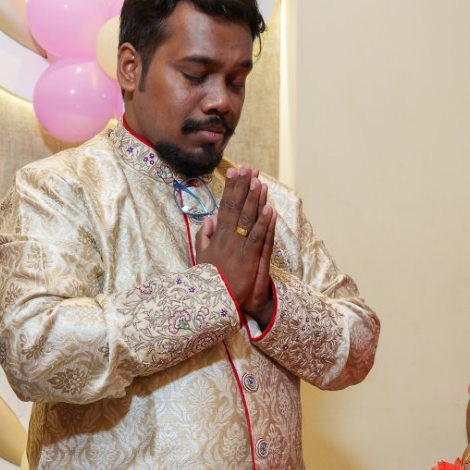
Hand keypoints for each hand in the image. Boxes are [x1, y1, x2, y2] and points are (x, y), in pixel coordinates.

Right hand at [194, 166, 275, 325]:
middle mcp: (227, 238)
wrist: (214, 301)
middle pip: (236, 208)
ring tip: (259, 181)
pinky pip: (257, 238)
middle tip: (249, 168)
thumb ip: (204, 236)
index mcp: (217, 236)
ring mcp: (238, 248)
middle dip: (243, 187)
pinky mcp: (249, 259)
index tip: (235, 172)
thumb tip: (210, 218)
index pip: (225, 207)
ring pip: (247, 220)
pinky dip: (263, 224)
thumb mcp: (201, 255)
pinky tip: (268, 210)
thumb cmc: (210, 279)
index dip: (231, 189)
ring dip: (254, 200)